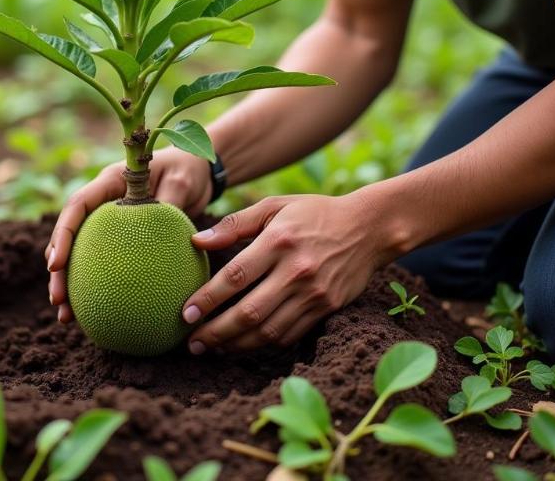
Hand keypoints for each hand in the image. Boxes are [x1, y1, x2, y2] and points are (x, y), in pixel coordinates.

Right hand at [45, 147, 212, 323]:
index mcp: (110, 182)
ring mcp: (108, 220)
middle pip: (70, 235)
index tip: (56, 264)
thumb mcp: (182, 181)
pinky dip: (96, 286)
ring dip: (70, 283)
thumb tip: (163, 229)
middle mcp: (103, 201)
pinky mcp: (119, 237)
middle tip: (58, 300)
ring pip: (80, 252)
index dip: (62, 234)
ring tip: (65, 317)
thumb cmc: (188, 170)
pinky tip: (95, 314)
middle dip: (58, 269)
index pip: (78, 206)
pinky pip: (103, 262)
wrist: (196, 170)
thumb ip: (170, 200)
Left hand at [180, 192, 395, 353]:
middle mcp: (296, 270)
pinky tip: (241, 345)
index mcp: (279, 241)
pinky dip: (262, 345)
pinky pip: (288, 335)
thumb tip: (196, 241)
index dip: (208, 298)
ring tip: (210, 348)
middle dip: (216, 332)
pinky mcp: (326, 309)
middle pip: (249, 312)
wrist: (368, 228)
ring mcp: (314, 294)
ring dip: (235, 345)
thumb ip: (235, 223)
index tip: (185, 313)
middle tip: (191, 342)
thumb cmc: (314, 213)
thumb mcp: (275, 207)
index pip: (235, 276)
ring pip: (268, 331)